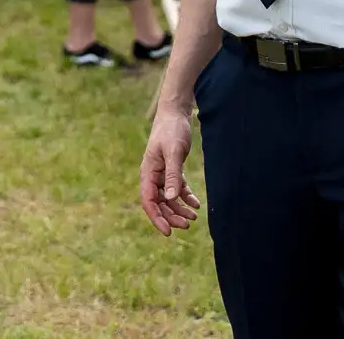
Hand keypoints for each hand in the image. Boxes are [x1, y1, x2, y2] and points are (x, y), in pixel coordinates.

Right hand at [139, 106, 202, 235]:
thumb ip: (172, 175)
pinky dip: (185, 197)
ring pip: (168, 197)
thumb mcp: (174, 152)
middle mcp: (153, 174)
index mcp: (148, 171)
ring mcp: (162, 172)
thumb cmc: (172, 129)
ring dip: (179, 209)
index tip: (168, 232)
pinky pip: (177, 188)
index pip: (148, 200)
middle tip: (187, 225)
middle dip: (171, 216)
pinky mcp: (172, 168)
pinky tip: (196, 204)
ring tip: (194, 217)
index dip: (157, 217)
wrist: (176, 112)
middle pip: (159, 202)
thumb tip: (169, 199)